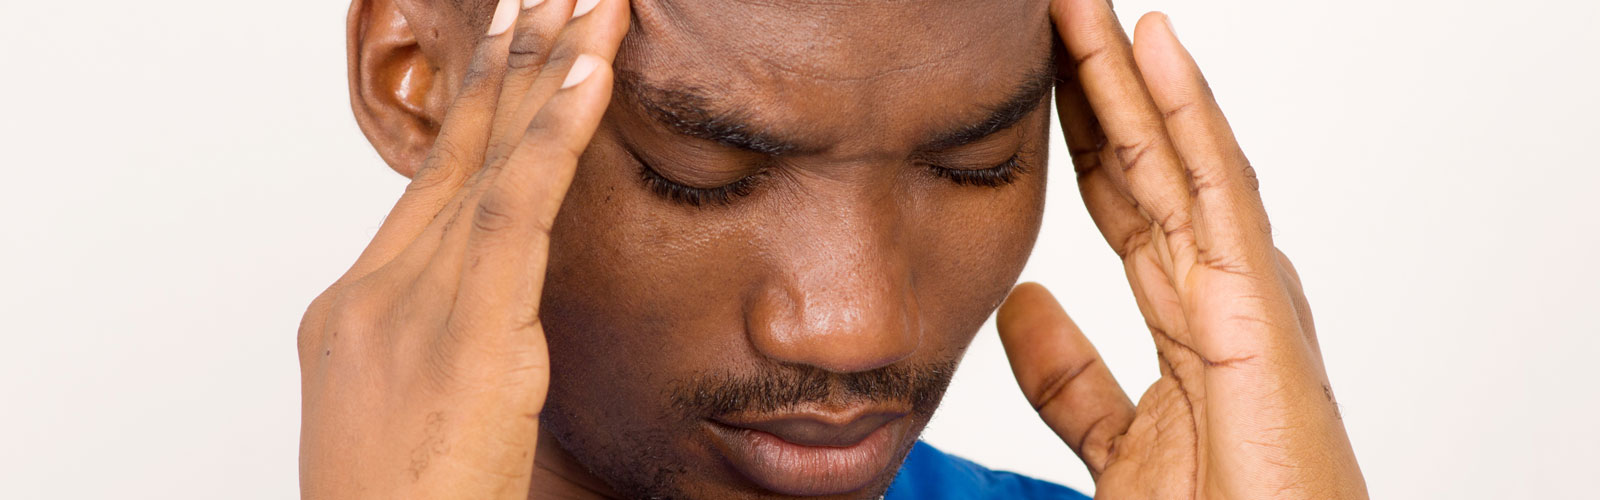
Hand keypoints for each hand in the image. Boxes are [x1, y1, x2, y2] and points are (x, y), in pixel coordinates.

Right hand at [296, 0, 627, 496]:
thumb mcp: (424, 414)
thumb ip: (459, 346)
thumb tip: (502, 319)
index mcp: (359, 309)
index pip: (434, 185)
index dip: (478, 110)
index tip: (511, 45)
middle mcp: (375, 292)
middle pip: (457, 155)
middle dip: (510, 65)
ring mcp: (411, 308)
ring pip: (489, 164)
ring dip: (543, 74)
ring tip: (586, 4)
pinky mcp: (464, 335)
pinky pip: (517, 211)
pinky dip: (554, 134)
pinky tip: (589, 72)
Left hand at [997, 1, 1366, 497]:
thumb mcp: (1115, 442)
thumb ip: (1072, 381)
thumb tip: (1020, 308)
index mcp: (1191, 326)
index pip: (1122, 207)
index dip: (1081, 139)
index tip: (1038, 81)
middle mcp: (1225, 298)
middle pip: (1147, 169)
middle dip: (1099, 89)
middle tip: (1058, 14)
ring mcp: (1247, 298)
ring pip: (1177, 160)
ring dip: (1132, 76)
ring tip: (1088, 7)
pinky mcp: (1261, 311)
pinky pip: (1217, 193)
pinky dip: (1189, 113)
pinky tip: (1156, 47)